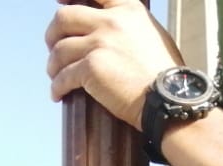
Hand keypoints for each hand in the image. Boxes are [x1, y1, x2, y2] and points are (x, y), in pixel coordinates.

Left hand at [45, 0, 182, 125]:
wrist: (170, 99)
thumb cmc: (165, 75)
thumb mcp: (154, 36)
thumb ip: (131, 26)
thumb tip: (111, 30)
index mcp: (128, 10)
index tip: (60, 3)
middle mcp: (112, 21)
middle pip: (65, 18)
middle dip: (53, 34)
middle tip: (54, 48)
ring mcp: (100, 43)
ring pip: (60, 49)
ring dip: (53, 64)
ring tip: (56, 75)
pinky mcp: (91, 68)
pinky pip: (63, 76)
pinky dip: (57, 87)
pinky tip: (57, 95)